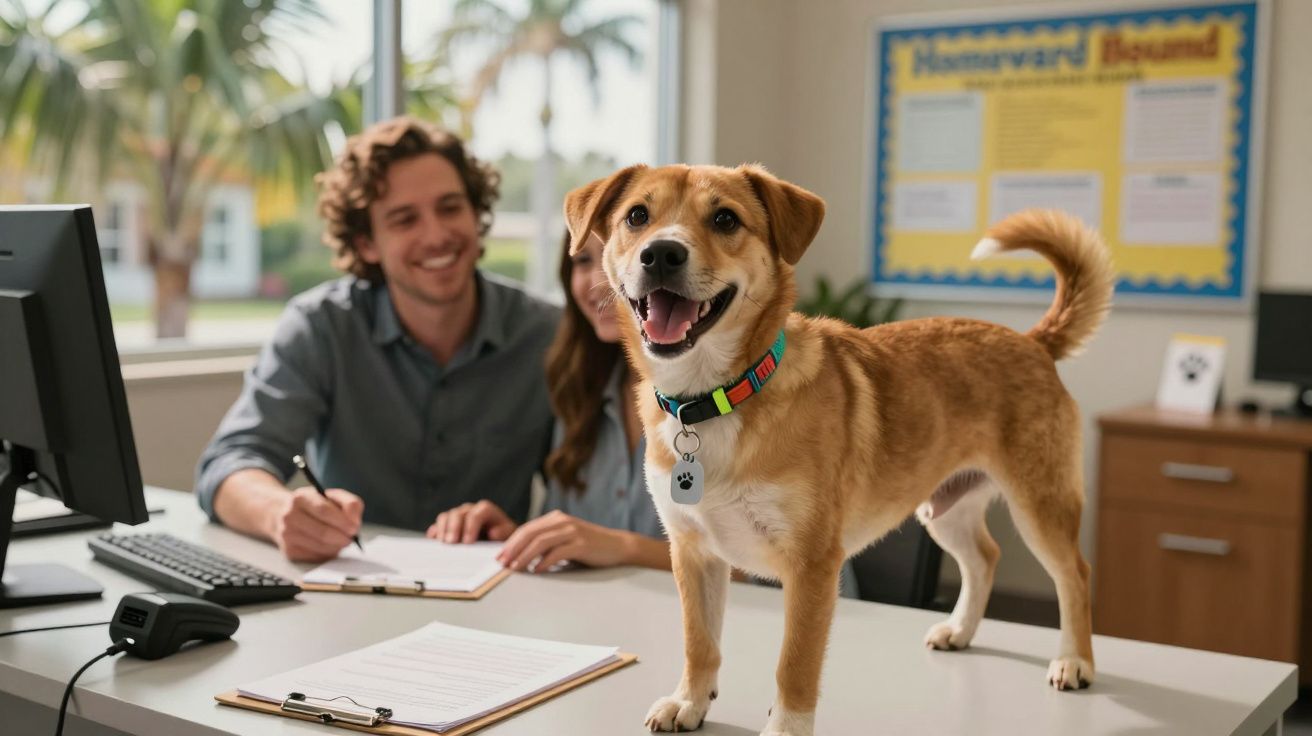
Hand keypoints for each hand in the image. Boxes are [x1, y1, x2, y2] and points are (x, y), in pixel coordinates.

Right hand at [268, 486, 363, 561]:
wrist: (286, 515)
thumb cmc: (315, 505)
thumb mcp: (333, 496)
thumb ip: (350, 504)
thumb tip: (355, 522)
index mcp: (301, 497)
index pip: (324, 510)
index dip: (342, 521)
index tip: (355, 527)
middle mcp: (290, 516)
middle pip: (322, 532)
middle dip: (342, 537)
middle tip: (352, 537)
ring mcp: (287, 535)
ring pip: (320, 547)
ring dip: (337, 546)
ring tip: (341, 540)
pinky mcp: (289, 551)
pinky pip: (316, 557)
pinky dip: (328, 553)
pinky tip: (329, 545)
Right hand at [428, 500, 516, 542]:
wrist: (496, 544)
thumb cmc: (503, 539)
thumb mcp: (508, 536)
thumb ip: (502, 533)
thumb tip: (493, 532)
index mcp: (486, 510)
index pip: (477, 513)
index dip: (471, 526)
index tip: (468, 542)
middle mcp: (469, 510)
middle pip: (458, 513)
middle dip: (454, 528)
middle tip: (451, 543)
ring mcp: (457, 517)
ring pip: (446, 517)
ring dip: (442, 530)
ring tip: (442, 544)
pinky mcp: (447, 526)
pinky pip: (437, 525)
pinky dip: (434, 532)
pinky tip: (433, 542)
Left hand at [497, 510, 630, 571]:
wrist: (617, 546)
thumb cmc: (588, 547)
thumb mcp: (564, 540)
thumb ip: (546, 544)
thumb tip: (521, 557)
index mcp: (555, 519)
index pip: (526, 529)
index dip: (510, 543)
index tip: (499, 557)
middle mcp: (562, 521)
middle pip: (530, 533)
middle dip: (513, 549)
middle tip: (502, 563)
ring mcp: (572, 531)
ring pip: (541, 542)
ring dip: (525, 556)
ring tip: (515, 568)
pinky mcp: (581, 543)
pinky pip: (558, 552)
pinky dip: (545, 561)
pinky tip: (538, 570)